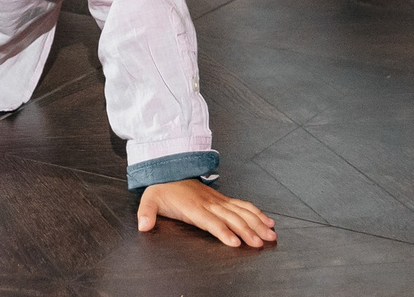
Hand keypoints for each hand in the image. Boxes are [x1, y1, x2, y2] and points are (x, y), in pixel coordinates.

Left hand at [137, 179, 276, 248]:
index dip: (223, 231)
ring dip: (257, 223)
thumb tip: (143, 226)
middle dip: (248, 231)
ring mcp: (218, 201)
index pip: (211, 221)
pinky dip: (257, 213)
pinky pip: (242, 205)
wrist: (168, 170)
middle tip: (261, 242)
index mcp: (194, 207)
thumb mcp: (149, 200)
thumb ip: (146, 214)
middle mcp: (209, 204)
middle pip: (232, 219)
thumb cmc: (162, 190)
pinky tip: (268, 221)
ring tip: (271, 234)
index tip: (235, 242)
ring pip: (242, 212)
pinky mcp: (223, 199)